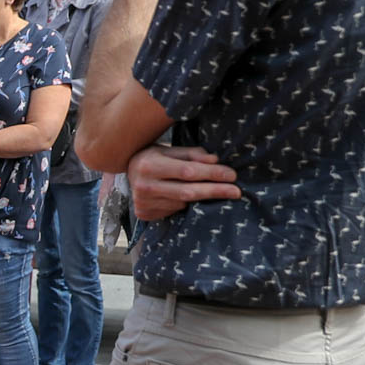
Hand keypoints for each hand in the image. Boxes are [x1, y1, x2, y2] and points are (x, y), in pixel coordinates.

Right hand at [126, 145, 241, 221]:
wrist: (127, 173)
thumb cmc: (153, 157)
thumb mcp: (169, 150)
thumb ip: (192, 154)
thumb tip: (215, 160)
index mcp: (150, 165)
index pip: (188, 171)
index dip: (212, 173)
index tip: (232, 175)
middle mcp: (144, 185)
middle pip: (188, 191)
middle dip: (215, 191)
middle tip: (236, 191)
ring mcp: (143, 202)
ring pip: (182, 203)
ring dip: (200, 197)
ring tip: (210, 189)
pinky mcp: (144, 214)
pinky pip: (174, 210)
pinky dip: (185, 204)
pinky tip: (186, 197)